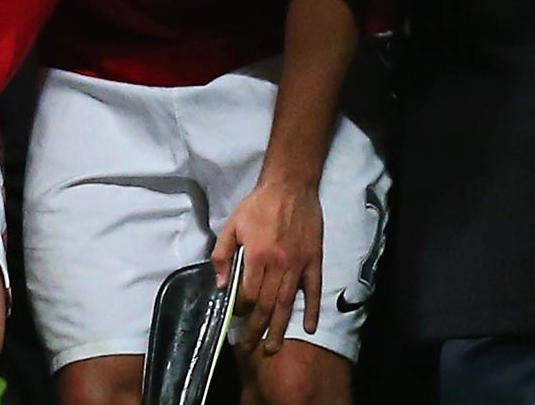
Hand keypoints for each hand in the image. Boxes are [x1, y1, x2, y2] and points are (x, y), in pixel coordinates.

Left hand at [215, 178, 324, 356]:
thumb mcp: (232, 225)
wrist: (290, 186)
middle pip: (266, 305)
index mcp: (256, 256)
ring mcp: (298, 265)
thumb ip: (223, 254)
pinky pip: (313, 290)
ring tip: (272, 348)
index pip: (247, 294)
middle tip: (250, 348)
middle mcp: (278, 265)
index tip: (236, 322)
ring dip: (279, 328)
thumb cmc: (258, 205)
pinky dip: (312, 310)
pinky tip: (308, 328)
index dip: (241, 311)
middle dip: (256, 329)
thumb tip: (221, 284)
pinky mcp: (313, 261)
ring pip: (287, 303)